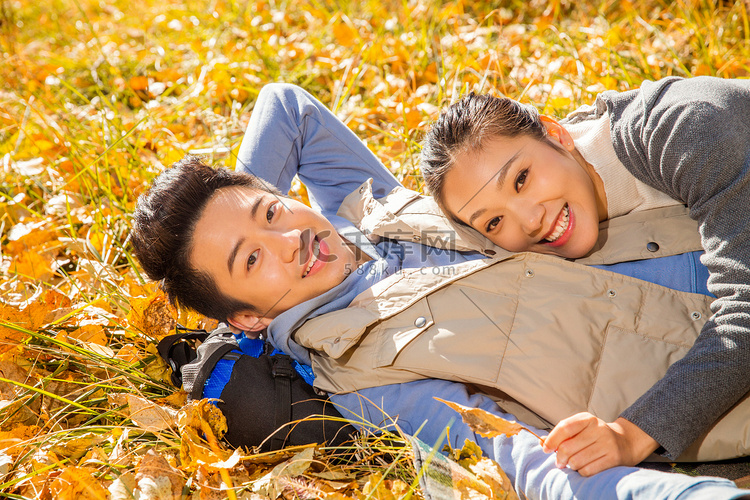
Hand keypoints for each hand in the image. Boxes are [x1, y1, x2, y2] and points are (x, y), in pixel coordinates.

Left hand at [542, 413, 658, 475]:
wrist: (625, 442)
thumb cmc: (595, 436)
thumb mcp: (580, 429)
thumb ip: (561, 434)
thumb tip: (542, 443)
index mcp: (587, 419)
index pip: (564, 428)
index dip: (552, 440)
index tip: (546, 449)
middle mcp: (598, 429)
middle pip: (567, 447)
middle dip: (559, 457)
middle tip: (559, 461)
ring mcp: (607, 444)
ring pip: (576, 461)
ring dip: (570, 465)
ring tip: (572, 463)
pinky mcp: (613, 458)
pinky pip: (587, 470)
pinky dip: (581, 472)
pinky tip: (583, 467)